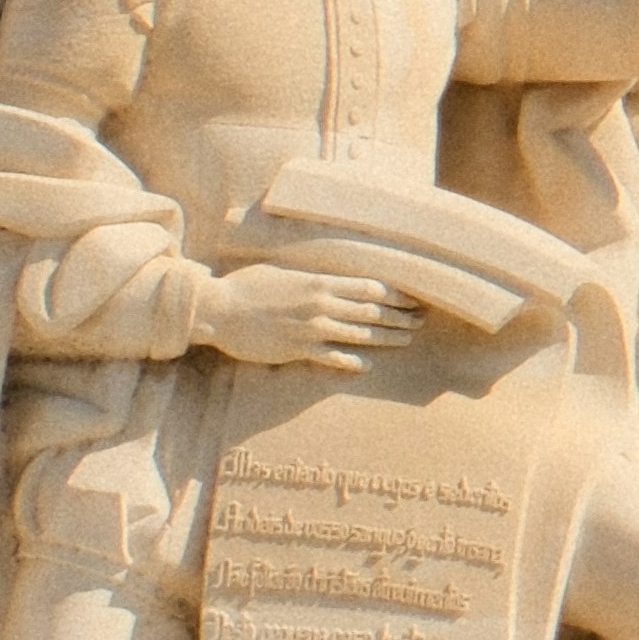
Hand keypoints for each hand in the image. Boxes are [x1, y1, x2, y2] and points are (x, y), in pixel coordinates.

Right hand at [198, 264, 419, 367]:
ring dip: (386, 338)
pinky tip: (367, 366)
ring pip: (358, 334)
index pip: (369, 288)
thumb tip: (331, 280)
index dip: (396, 295)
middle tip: (421, 321)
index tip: (414, 299)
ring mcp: (311, 329)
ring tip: (407, 339)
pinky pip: (332, 357)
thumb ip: (312, 279)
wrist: (218, 310)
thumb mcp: (284, 273)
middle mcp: (321, 305)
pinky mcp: (297, 350)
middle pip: (371, 311)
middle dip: (400, 317)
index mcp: (319, 282)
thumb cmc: (247, 287)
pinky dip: (351, 362)